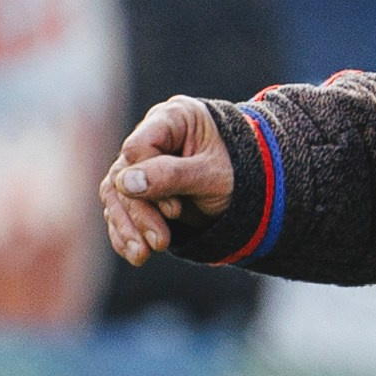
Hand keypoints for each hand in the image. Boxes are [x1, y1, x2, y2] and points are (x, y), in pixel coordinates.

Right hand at [100, 96, 234, 267]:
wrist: (258, 186)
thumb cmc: (240, 169)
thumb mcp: (213, 174)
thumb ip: (172, 175)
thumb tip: (125, 183)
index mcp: (173, 118)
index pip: (138, 148)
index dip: (149, 180)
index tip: (174, 211)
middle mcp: (152, 137)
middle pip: (124, 174)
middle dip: (139, 213)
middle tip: (160, 243)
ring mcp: (143, 164)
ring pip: (117, 195)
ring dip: (127, 228)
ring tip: (142, 256)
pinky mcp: (142, 189)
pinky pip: (122, 210)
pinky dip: (126, 233)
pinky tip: (134, 254)